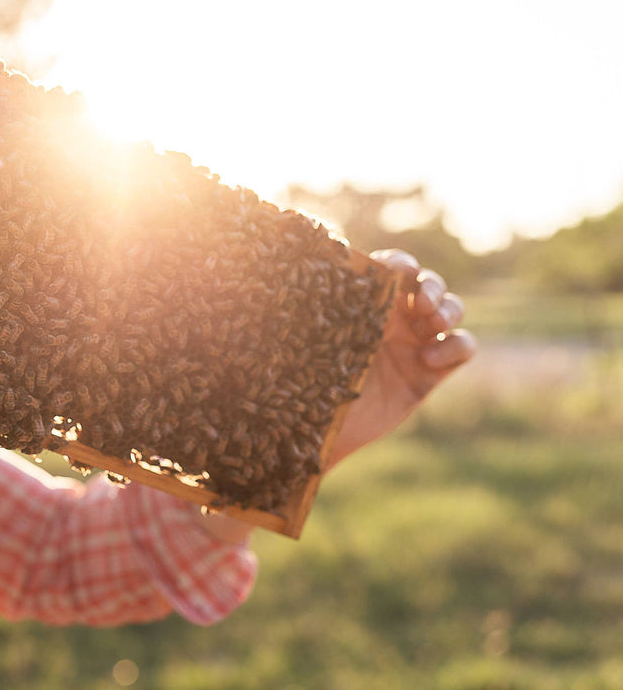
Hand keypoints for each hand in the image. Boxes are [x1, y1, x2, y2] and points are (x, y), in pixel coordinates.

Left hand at [190, 248, 474, 544]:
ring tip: (432, 323)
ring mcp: (411, 344)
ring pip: (449, 309)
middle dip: (431, 285)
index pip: (387, 269)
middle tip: (422, 302)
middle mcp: (385, 318)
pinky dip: (458, 345)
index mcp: (355, 304)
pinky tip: (434, 359)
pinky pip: (461, 349)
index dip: (399, 264)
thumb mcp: (286, 348)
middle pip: (425, 284)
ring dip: (449, 308)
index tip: (397, 272)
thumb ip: (279, 316)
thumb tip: (246, 279)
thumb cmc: (287, 390)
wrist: (303, 442)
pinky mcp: (428, 374)